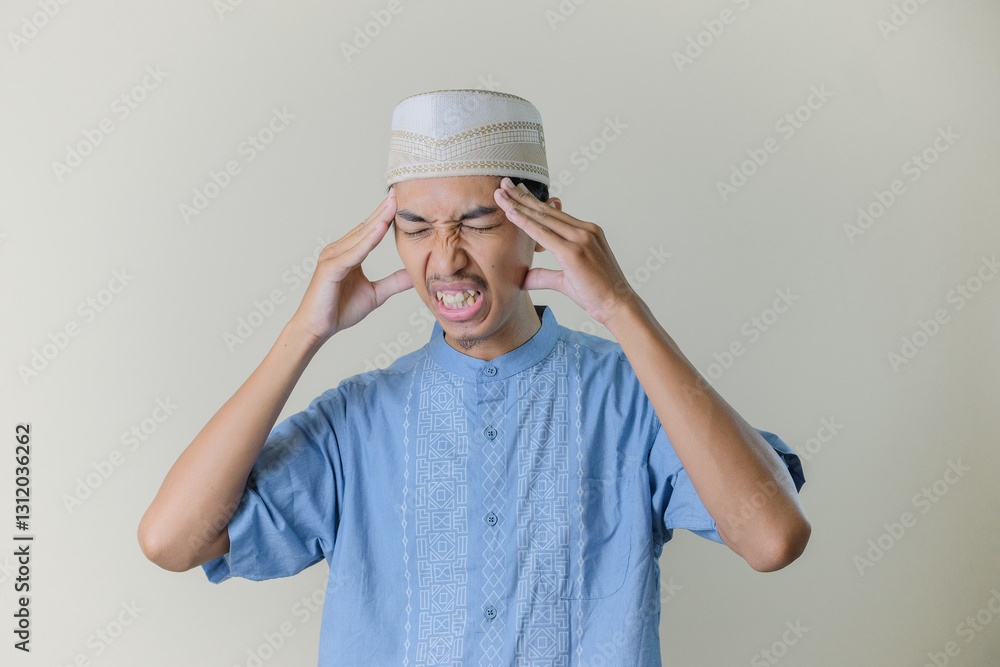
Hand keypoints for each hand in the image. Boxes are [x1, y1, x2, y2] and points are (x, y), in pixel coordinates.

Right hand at [288, 190, 412, 344]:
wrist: (318, 328)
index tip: (400, 201)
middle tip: (398, 193)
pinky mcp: (330, 268)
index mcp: (349, 253)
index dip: (385, 216)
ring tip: (393, 204)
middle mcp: (339, 250)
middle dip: (383, 210)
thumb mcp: (376, 294)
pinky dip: (368, 241)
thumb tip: (413, 274)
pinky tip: (381, 228)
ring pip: (360, 236)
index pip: (370, 231)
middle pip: (365, 227)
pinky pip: (354, 253)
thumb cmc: (339, 310)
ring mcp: (333, 257)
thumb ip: (393, 282)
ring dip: (378, 220)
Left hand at [493, 177, 636, 326]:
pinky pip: (544, 233)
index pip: (555, 213)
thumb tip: (523, 279)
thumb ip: (544, 275)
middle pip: (546, 210)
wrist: (617, 305)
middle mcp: (585, 230)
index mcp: (587, 232)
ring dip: (519, 204)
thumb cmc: (597, 293)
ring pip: (543, 217)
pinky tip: (511, 214)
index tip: (517, 191)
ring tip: (501, 193)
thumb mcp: (565, 280)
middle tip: (504, 184)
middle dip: (522, 196)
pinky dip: (525, 222)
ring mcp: (581, 238)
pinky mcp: (574, 252)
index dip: (534, 201)